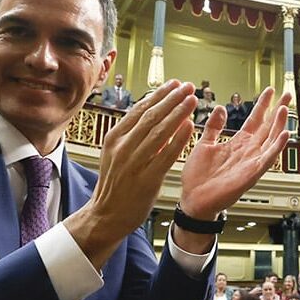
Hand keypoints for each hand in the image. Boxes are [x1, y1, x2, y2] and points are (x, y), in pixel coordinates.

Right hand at [65, 80, 198, 267]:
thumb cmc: (116, 185)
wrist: (107, 215)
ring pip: (159, 132)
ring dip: (178, 113)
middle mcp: (122, 147)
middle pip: (151, 117)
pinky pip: (165, 155)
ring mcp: (133, 163)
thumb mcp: (117, 154)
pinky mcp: (146, 179)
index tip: (175, 84)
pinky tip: (190, 126)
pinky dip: (178, 139)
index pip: (140, 110)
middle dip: (172, 99)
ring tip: (192, 100)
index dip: (159, 95)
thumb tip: (155, 115)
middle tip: (188, 86)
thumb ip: (134, 136)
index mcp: (115, 138)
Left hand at [176, 86, 288, 229]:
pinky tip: (284, 134)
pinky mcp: (252, 173)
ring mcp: (251, 162)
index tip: (270, 90)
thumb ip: (213, 127)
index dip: (262, 105)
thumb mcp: (204, 144)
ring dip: (279, 124)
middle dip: (278, 110)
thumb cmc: (198, 177)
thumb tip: (219, 108)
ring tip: (284, 108)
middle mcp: (248, 151)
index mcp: (237, 144)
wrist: (194, 200)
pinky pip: (268, 158)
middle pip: (267, 126)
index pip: (254, 120)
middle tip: (287, 94)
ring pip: (270, 140)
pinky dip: (277, 146)